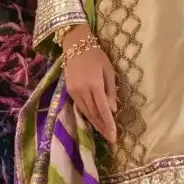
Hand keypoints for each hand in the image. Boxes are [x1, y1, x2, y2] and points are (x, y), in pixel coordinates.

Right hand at [61, 26, 117, 143]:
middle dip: (102, 128)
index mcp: (94, 84)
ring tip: (104, 133)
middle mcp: (82, 90)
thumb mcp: (109, 70)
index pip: (103, 109)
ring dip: (95, 124)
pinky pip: (80, 107)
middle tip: (111, 139)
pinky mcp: (69, 91)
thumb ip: (111, 91)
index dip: (109, 124)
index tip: (114, 135)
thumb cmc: (96, 55)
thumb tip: (113, 109)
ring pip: (86, 112)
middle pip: (93, 114)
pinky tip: (94, 120)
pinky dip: (88, 115)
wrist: (75, 44)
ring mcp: (74, 91)